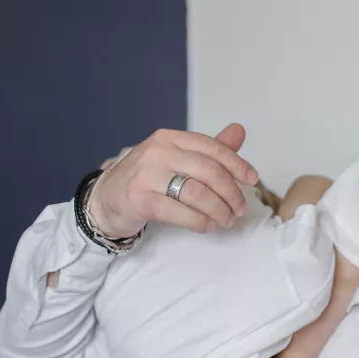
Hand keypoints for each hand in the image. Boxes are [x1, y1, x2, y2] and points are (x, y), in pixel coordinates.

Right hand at [87, 123, 258, 239]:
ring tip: (226, 221)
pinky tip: (207, 226)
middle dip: (231, 193)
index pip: (212, 147)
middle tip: (239, 209)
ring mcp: (146, 174)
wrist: (105, 200)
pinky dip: (198, 221)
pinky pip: (178, 212)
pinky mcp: (139, 199)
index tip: (252, 180)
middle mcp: (158, 152)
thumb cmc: (147, 179)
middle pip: (209, 171)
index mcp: (170, 138)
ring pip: (197, 193)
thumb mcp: (177, 159)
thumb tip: (239, 131)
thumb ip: (208, 149)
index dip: (237, 164)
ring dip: (218, 210)